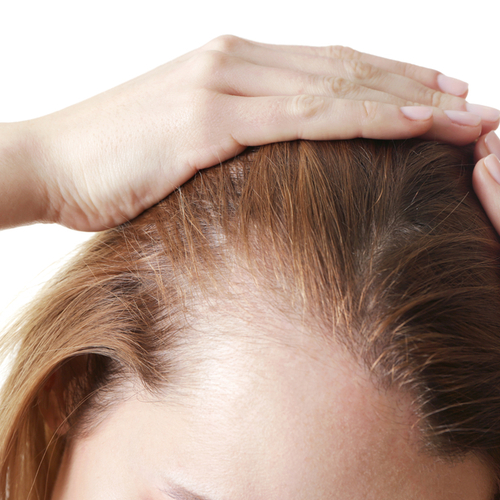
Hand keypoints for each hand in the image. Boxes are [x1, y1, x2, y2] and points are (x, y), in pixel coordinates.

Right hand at [8, 35, 499, 230]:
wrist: (50, 163)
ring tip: (460, 109)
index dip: (385, 76)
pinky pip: (304, 117)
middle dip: (412, 81)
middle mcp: (235, 63)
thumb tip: (268, 156)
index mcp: (231, 67)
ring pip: (336, 87)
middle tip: (468, 95)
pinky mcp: (210, 122)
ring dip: (405, 96)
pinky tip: (411, 121)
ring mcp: (224, 87)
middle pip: (343, 68)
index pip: (326, 67)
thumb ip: (231, 137)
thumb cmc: (111, 160)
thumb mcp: (182, 142)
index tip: (432, 91)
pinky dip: (362, 117)